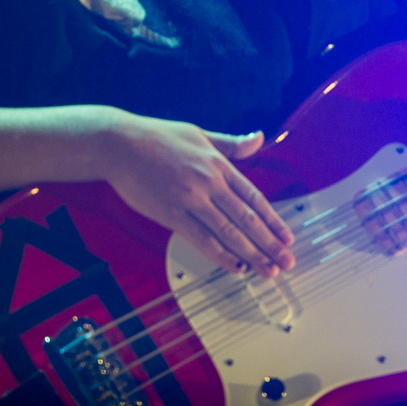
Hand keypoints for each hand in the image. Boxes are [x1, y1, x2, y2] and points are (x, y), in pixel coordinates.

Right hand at [104, 113, 295, 276]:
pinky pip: (201, 239)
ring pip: (229, 232)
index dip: (273, 220)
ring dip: (252, 254)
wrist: (119, 144)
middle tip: (286, 262)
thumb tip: (259, 139)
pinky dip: (221, 255)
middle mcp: (209, 183)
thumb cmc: (158, 136)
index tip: (287, 237)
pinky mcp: (171, 214)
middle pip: (247, 219)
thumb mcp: (200, 134)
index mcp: (219, 165)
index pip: (254, 198)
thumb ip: (231, 144)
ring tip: (268, 271)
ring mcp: (191, 200)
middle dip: (270, 243)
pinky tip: (236, 267)